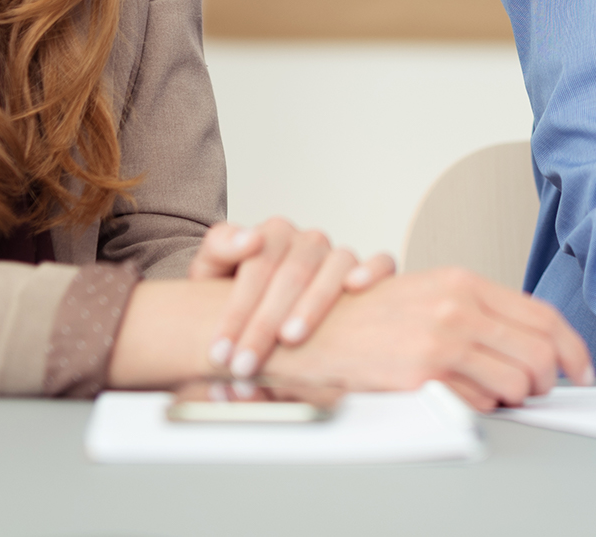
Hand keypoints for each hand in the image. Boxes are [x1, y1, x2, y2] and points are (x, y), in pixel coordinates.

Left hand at [189, 216, 392, 378]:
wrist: (259, 298)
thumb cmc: (236, 286)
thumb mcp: (213, 267)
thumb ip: (221, 248)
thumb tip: (249, 239)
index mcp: (274, 233)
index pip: (256, 266)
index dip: (236, 310)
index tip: (220, 350)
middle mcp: (309, 240)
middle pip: (291, 274)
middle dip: (264, 323)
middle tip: (245, 362)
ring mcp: (338, 254)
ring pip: (335, 267)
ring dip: (312, 304)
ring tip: (289, 338)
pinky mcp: (367, 268)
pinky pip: (382, 261)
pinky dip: (373, 270)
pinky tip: (356, 287)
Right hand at [267, 265, 595, 411]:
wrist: (315, 330)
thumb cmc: (371, 316)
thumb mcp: (432, 294)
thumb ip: (479, 311)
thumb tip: (526, 340)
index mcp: (466, 283)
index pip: (543, 315)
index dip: (571, 347)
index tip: (581, 367)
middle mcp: (459, 307)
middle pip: (539, 352)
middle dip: (548, 380)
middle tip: (541, 390)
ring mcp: (442, 341)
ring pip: (515, 383)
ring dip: (514, 398)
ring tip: (496, 395)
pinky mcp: (423, 375)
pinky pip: (477, 402)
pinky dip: (480, 407)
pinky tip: (462, 397)